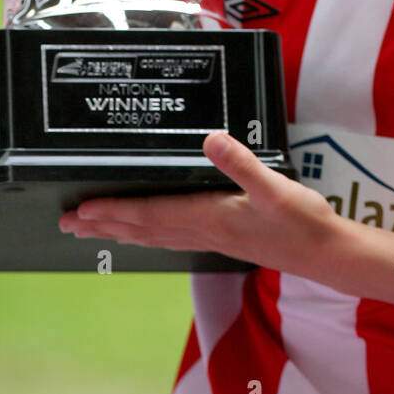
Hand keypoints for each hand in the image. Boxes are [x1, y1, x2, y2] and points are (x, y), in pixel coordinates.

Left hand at [59, 131, 337, 277]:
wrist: (326, 254)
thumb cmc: (302, 221)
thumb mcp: (275, 187)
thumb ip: (241, 163)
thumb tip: (211, 139)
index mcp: (210, 216)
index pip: (149, 213)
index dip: (113, 210)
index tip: (81, 210)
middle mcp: (203, 231)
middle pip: (141, 229)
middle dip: (103, 225)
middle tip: (66, 226)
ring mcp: (211, 239)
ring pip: (153, 237)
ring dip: (119, 233)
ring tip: (90, 232)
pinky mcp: (222, 240)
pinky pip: (172, 240)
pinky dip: (147, 237)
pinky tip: (142, 236)